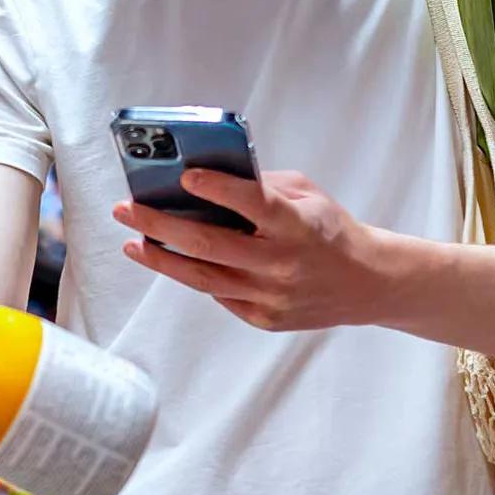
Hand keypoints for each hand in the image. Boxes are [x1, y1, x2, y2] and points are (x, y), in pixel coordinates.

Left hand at [113, 169, 384, 331]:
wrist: (367, 283)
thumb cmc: (330, 229)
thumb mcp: (306, 194)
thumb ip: (261, 185)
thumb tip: (206, 177)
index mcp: (297, 225)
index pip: (253, 203)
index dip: (217, 189)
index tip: (185, 176)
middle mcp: (283, 263)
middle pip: (210, 244)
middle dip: (161, 225)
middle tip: (127, 209)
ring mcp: (272, 296)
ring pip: (203, 278)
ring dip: (161, 259)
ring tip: (133, 242)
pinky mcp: (264, 319)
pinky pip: (219, 295)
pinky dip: (193, 275)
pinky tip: (171, 260)